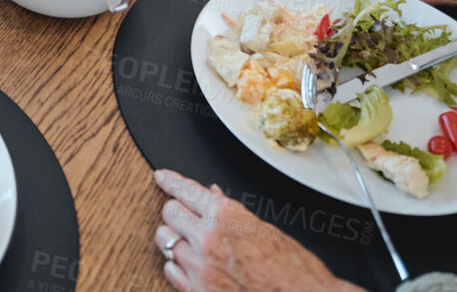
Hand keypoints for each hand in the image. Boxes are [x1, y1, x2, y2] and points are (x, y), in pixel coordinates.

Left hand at [153, 170, 354, 291]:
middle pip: (169, 212)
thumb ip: (232, 213)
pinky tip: (192, 265)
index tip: (162, 177)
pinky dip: (177, 265)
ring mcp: (199, 267)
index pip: (186, 190)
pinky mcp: (196, 291)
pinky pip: (169, 269)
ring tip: (192, 243)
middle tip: (185, 216)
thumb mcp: (266, 230)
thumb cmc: (294, 270)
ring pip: (165, 241)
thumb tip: (212, 195)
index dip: (171, 181)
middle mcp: (208, 239)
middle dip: (177, 212)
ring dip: (176, 239)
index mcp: (227, 217)